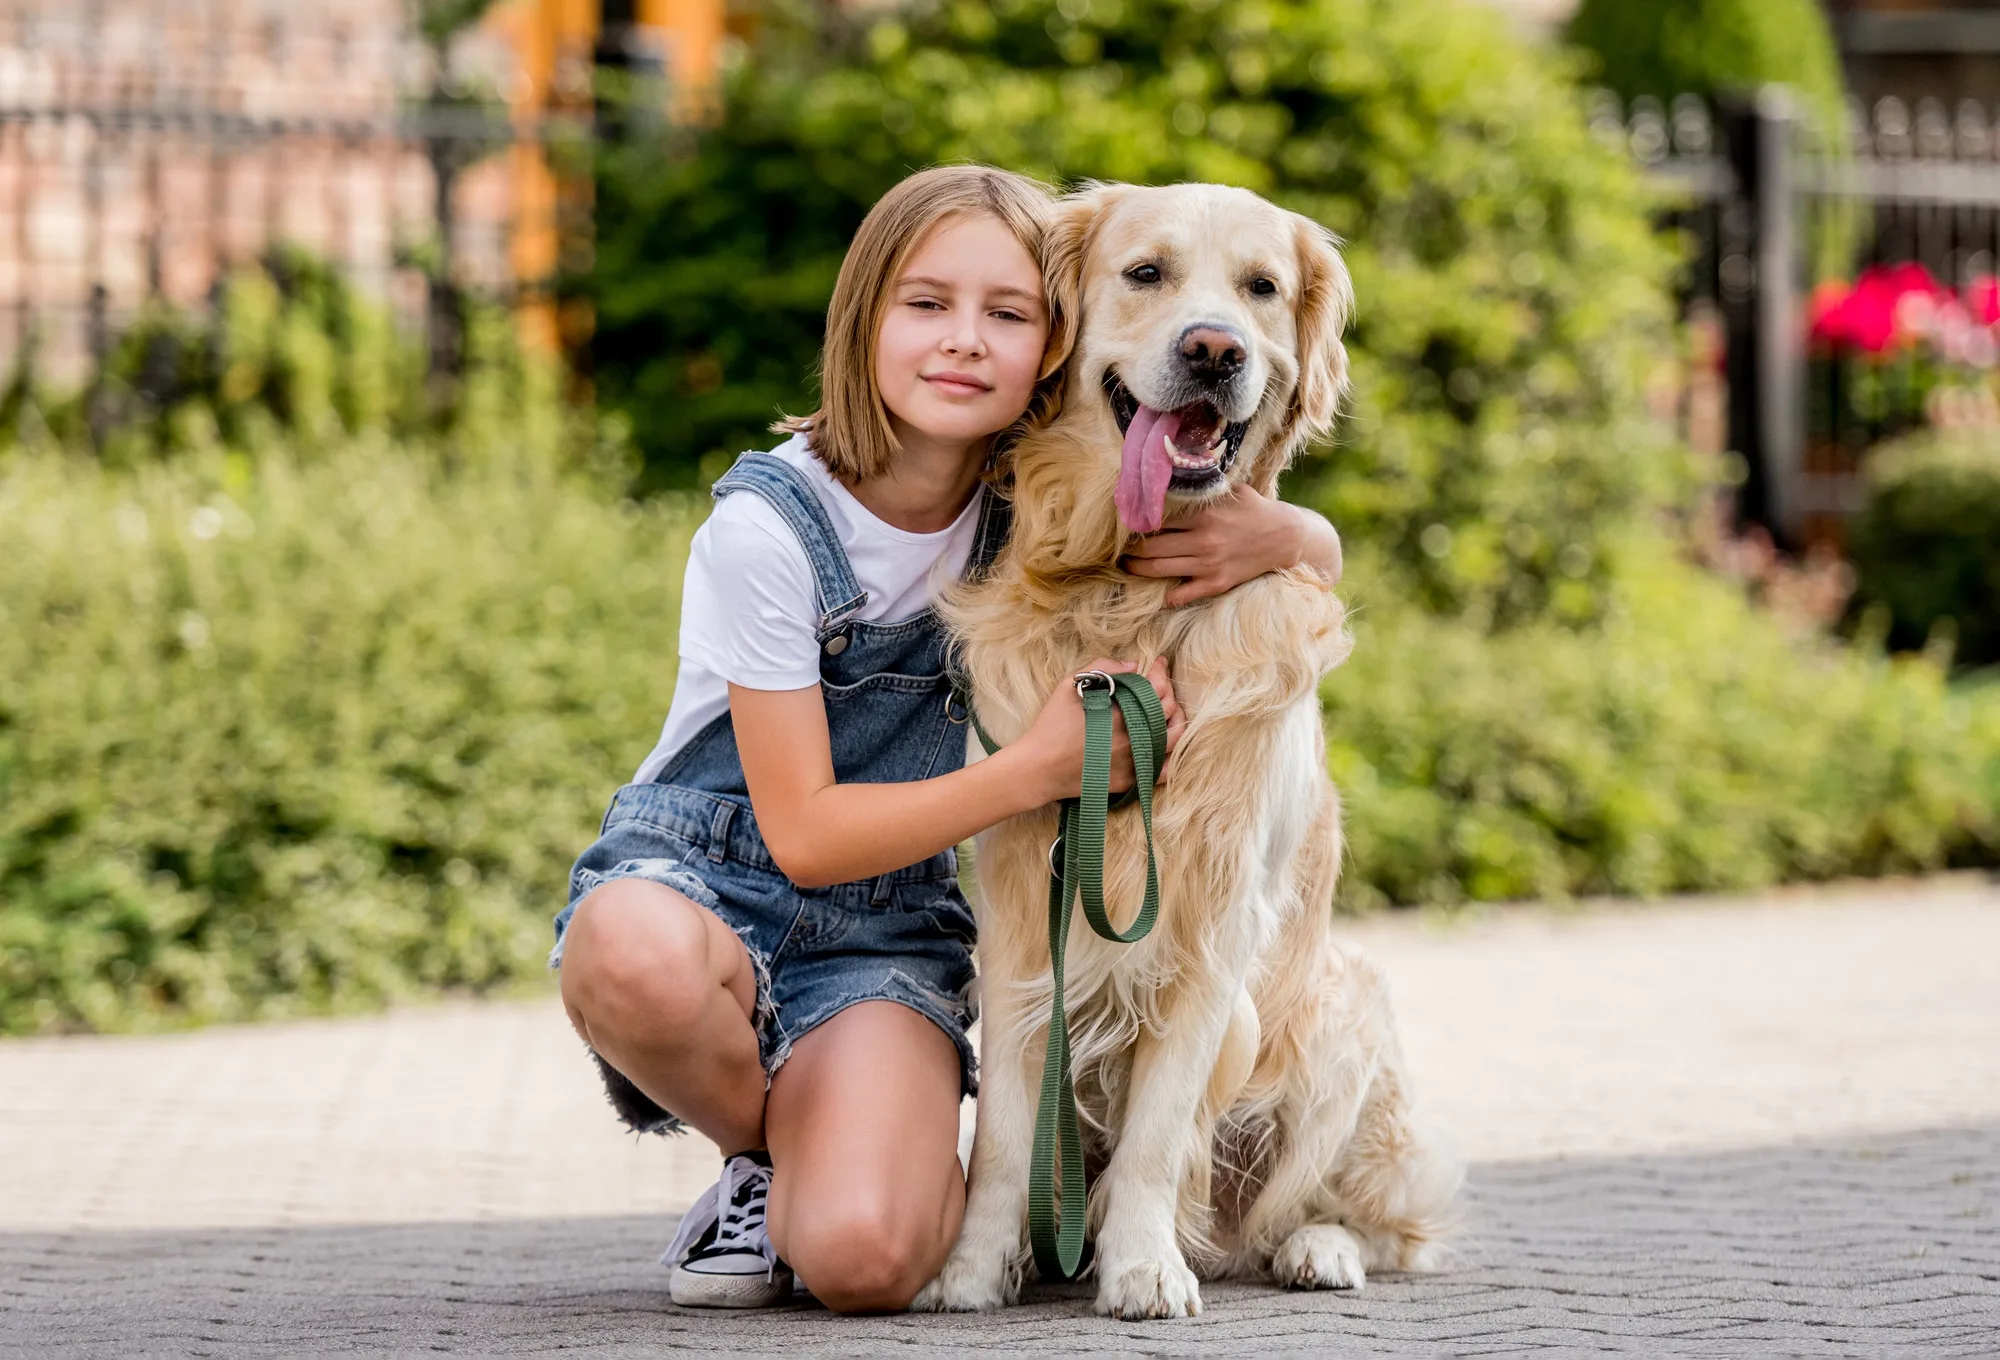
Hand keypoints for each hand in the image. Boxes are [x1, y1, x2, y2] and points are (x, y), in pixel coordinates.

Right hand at [1014, 656, 1183, 802]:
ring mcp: (1135, 759)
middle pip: (1169, 709)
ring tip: (1170, 710)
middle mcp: (1135, 734)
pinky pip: (1164, 768)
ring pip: (1174, 737)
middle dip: (1169, 690)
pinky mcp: (1131, 780)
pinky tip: (1166, 743)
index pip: (1157, 685)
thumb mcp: (1069, 685)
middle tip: (1162, 683)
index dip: (1161, 670)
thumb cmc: (1052, 724)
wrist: (1039, 768)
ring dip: (1176, 719)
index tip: (1159, 662)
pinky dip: (1171, 755)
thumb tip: (1133, 665)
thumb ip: (1102, 667)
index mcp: (1122, 709)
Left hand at [1121, 484, 1340, 605]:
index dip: (1137, 523)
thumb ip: (1204, 484)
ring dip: (1136, 569)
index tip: (1125, 524)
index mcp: (1204, 515)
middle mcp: (1203, 541)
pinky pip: (1181, 595)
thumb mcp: (1232, 490)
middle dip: (1130, 548)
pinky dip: (1164, 595)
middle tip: (1120, 547)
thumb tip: (1176, 467)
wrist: (1286, 539)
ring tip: (1126, 565)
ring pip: (1158, 570)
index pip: (1157, 520)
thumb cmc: (1256, 510)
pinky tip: (1154, 591)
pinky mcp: (1216, 583)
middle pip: (1150, 548)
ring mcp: (1209, 565)